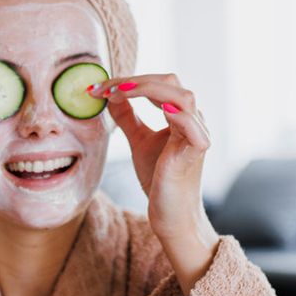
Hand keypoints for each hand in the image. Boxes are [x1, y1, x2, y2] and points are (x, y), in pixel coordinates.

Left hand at [90, 73, 217, 292]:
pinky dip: (175, 112)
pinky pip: (191, 124)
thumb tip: (111, 95)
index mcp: (180, 114)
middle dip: (134, 81)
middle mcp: (192, 119)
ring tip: (118, 92)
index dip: (128, 81)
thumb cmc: (159, 179)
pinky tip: (157, 108)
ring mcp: (197, 134)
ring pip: (182, 96)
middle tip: (102, 88)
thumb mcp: (138, 141)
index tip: (98, 88)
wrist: (171, 214)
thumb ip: (128, 117)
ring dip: (148, 89)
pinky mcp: (197, 151)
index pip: (158, 83)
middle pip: (170, 82)